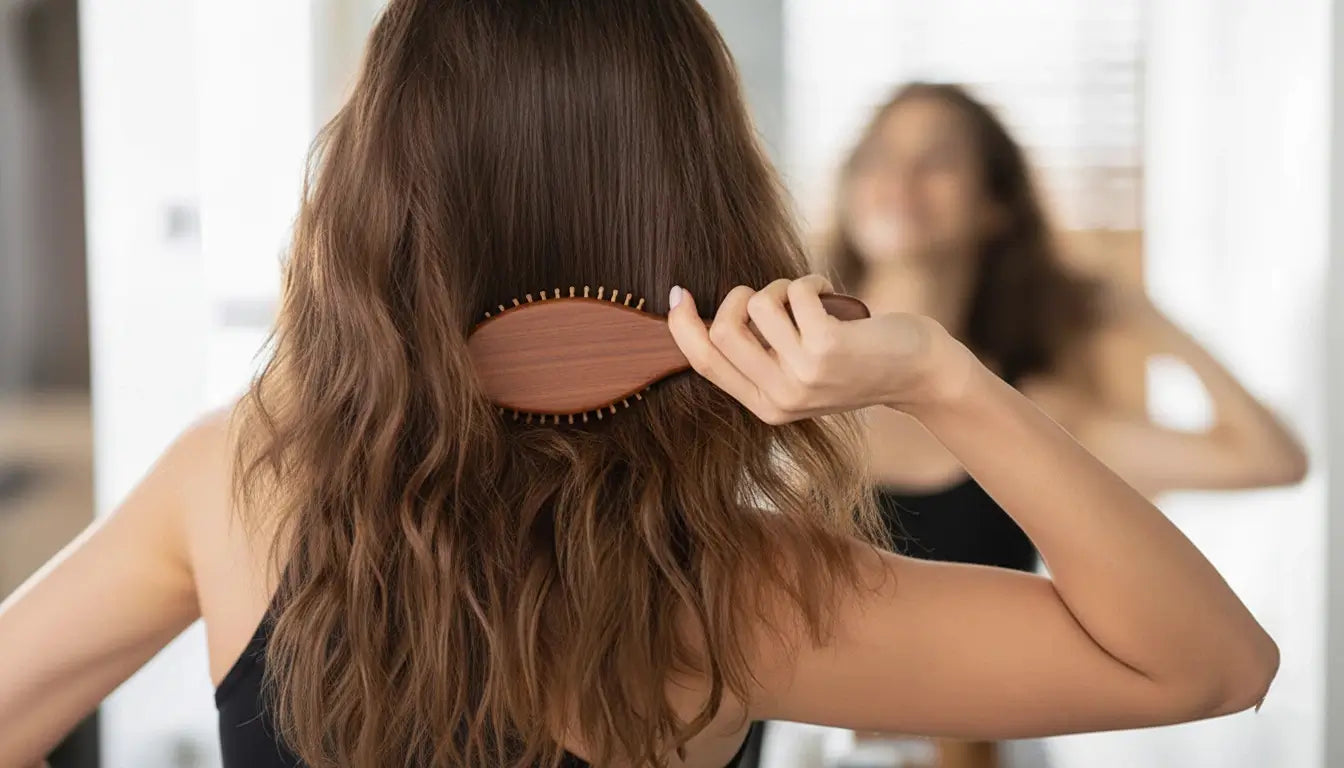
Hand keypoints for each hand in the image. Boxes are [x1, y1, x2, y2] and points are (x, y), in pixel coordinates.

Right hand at [666, 275, 972, 423]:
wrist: (919, 371)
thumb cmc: (858, 360)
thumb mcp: (801, 371)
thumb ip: (760, 356)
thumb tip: (705, 316)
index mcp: (765, 407)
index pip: (702, 362)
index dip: (682, 325)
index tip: (678, 294)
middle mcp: (780, 397)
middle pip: (721, 331)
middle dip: (740, 295)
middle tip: (774, 294)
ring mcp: (803, 374)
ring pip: (757, 306)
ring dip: (782, 287)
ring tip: (810, 297)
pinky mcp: (827, 348)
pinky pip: (794, 293)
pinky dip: (811, 281)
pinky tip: (831, 293)